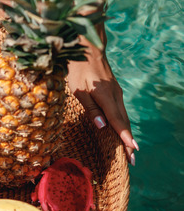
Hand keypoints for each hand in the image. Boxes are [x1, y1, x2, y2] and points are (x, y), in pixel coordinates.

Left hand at [68, 44, 137, 164]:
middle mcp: (115, 96)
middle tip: (132, 160)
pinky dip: (123, 124)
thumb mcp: (79, 91)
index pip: (117, 121)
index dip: (124, 138)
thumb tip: (103, 126)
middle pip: (124, 122)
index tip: (131, 151)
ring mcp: (117, 94)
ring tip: (129, 151)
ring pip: (124, 117)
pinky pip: (120, 112)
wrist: (88, 51)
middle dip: (128, 142)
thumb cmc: (78, 70)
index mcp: (106, 97)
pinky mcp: (114, 92)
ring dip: (127, 134)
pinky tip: (121, 132)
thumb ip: (91, 109)